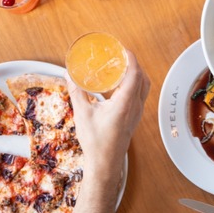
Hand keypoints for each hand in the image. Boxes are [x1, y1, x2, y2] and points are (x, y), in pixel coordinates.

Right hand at [65, 50, 149, 177]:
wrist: (105, 163)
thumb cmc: (96, 142)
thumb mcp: (82, 114)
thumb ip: (77, 92)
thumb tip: (69, 75)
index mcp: (124, 104)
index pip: (135, 75)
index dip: (131, 59)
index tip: (123, 49)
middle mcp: (134, 107)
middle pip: (142, 78)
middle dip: (133, 64)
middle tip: (120, 55)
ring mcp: (136, 113)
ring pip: (143, 88)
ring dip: (136, 74)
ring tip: (121, 67)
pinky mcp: (134, 118)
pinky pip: (139, 96)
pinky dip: (134, 85)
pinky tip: (120, 85)